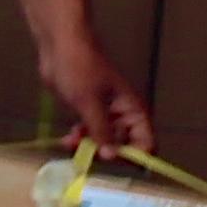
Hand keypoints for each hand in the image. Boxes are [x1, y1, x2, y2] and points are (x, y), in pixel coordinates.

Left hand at [40, 34, 153, 157]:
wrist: (60, 47)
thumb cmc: (80, 69)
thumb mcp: (91, 104)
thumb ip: (101, 131)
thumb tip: (112, 156)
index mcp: (132, 111)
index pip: (146, 142)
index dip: (133, 156)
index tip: (111, 159)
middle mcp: (122, 116)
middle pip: (123, 147)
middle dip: (105, 153)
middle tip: (85, 151)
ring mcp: (104, 115)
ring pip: (103, 143)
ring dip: (88, 147)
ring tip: (71, 142)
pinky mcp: (87, 112)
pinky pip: (88, 134)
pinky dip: (79, 139)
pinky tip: (66, 138)